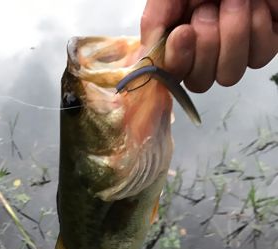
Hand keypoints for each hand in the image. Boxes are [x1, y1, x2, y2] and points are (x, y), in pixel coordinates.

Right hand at [141, 0, 277, 91]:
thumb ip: (154, 21)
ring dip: (232, 33)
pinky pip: (259, 56)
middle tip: (210, 7)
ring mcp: (235, 54)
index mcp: (179, 42)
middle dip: (206, 43)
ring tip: (233, 1)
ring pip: (229, 74)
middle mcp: (205, 54)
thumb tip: (145, 57)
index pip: (172, 75)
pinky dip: (256, 26)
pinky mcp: (263, 47)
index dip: (178, 60)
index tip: (183, 33)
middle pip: (200, 81)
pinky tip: (253, 5)